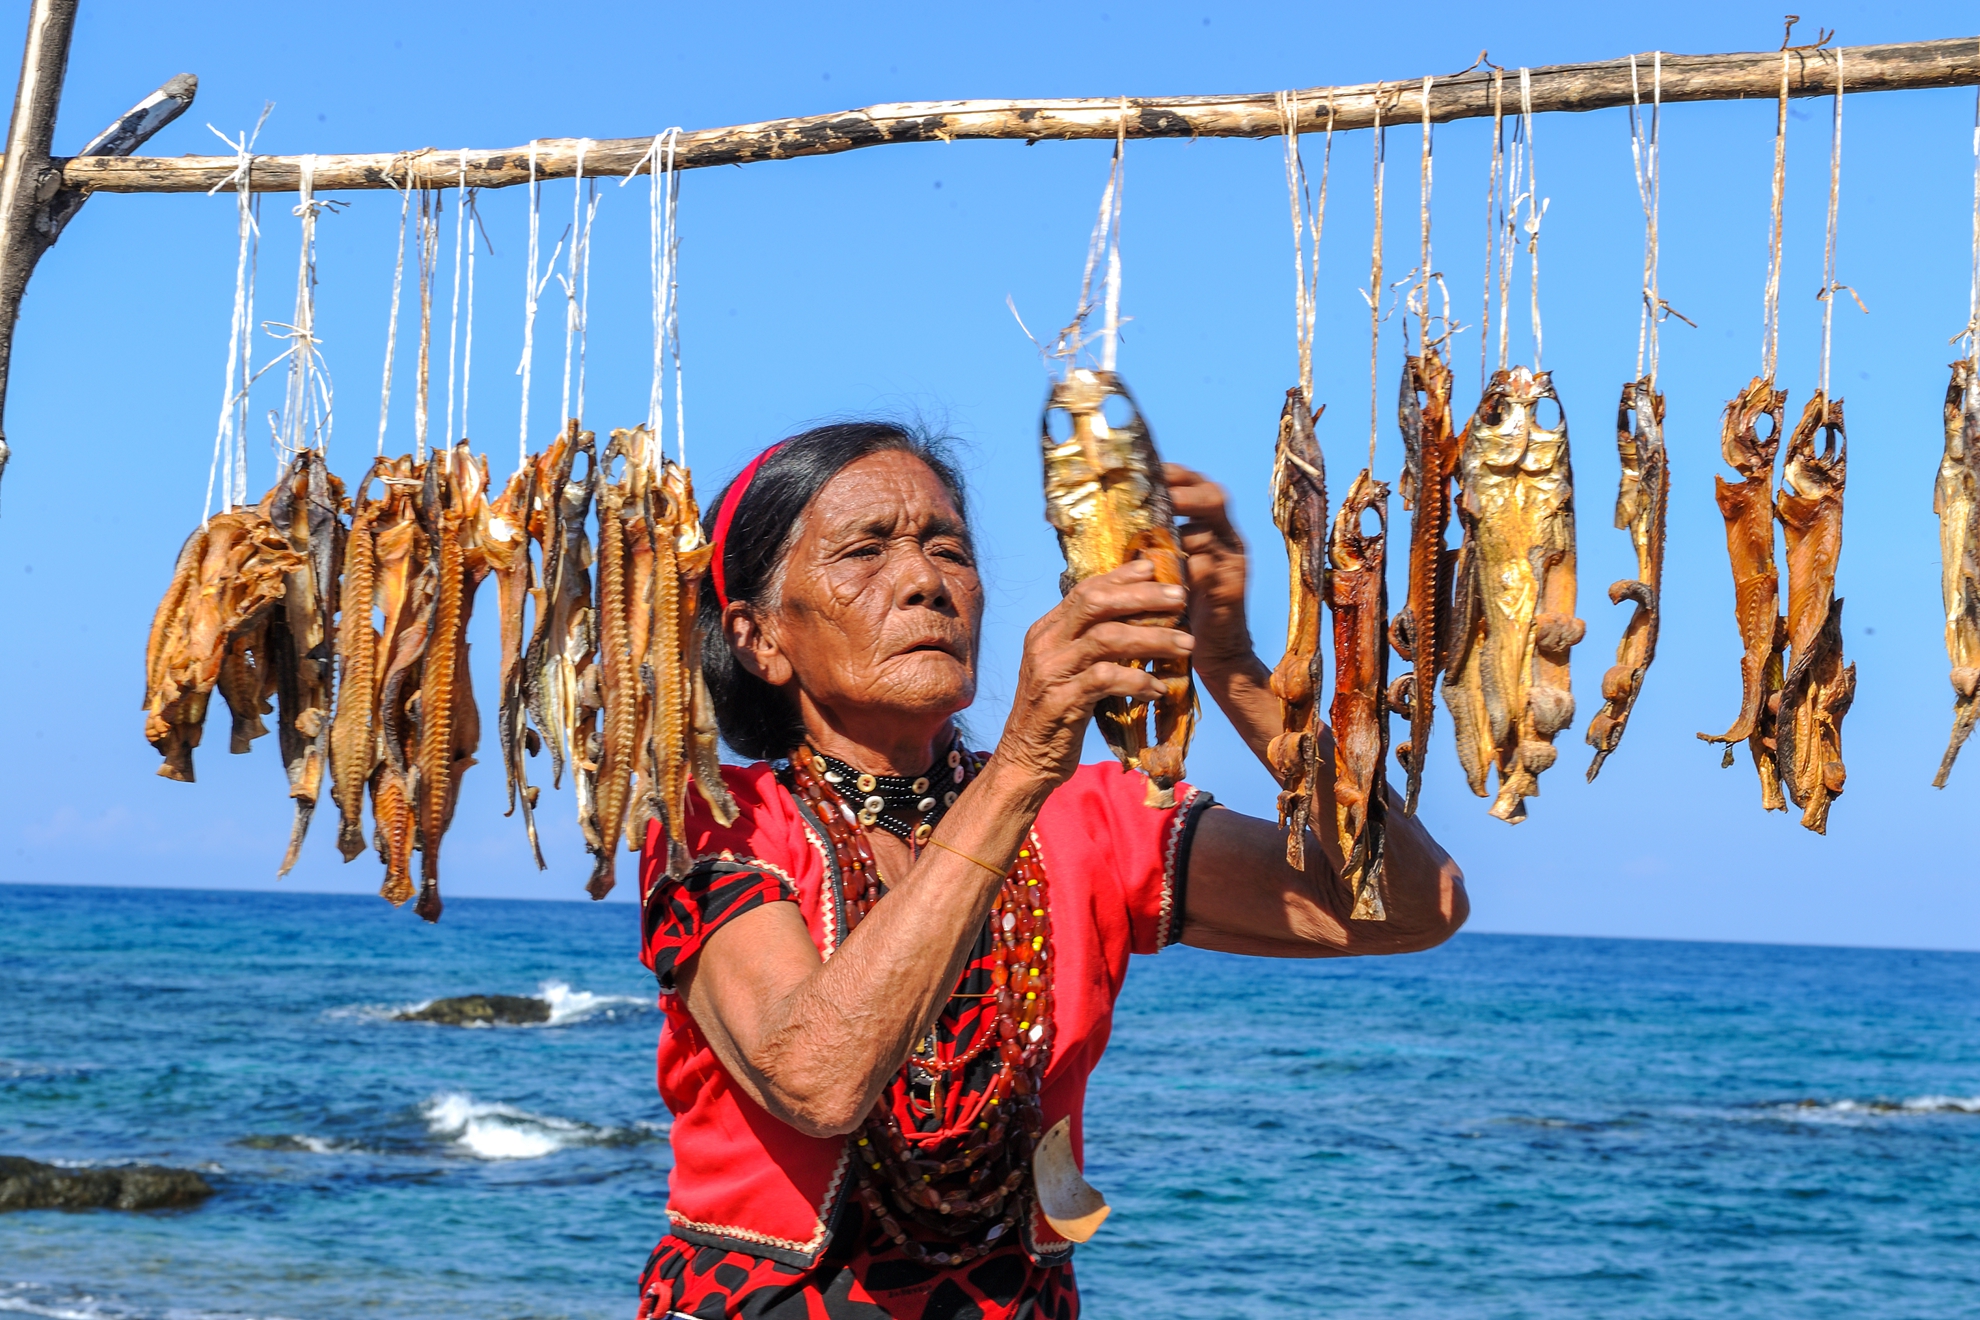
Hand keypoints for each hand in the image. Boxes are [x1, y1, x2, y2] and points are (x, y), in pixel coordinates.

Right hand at [991, 561, 1194, 794]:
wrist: (1025, 761)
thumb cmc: (1055, 715)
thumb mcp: (1067, 670)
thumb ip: (1090, 643)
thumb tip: (1136, 619)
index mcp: (1046, 631)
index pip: (1085, 590)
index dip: (1121, 577)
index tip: (1154, 568)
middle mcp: (1045, 644)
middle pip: (1095, 604)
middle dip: (1142, 597)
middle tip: (1179, 598)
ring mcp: (1050, 671)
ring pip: (1107, 638)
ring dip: (1152, 638)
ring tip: (1185, 644)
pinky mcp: (1061, 701)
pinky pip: (1106, 680)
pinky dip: (1138, 680)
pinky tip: (1160, 688)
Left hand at [1166, 464, 1254, 676]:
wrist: (1213, 650)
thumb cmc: (1179, 604)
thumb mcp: (1166, 566)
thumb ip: (1150, 542)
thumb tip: (1103, 519)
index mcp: (1210, 524)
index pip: (1196, 484)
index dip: (1173, 474)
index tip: (1145, 472)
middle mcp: (1227, 536)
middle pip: (1214, 497)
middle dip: (1182, 494)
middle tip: (1154, 499)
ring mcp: (1233, 561)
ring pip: (1208, 534)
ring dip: (1176, 535)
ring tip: (1147, 538)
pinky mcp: (1232, 589)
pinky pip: (1209, 573)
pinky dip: (1183, 572)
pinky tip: (1160, 574)